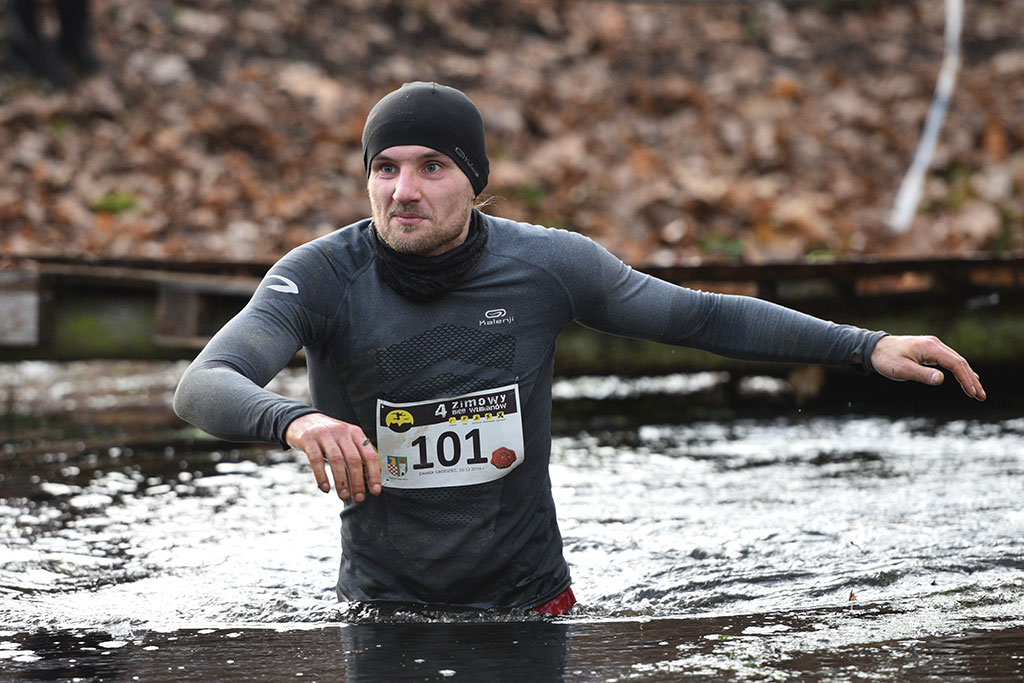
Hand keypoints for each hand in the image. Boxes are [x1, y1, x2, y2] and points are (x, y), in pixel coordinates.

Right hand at [285, 413, 382, 501]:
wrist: (303, 420)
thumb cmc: (328, 434)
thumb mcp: (345, 439)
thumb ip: (357, 454)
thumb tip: (369, 477)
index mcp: (355, 433)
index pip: (370, 455)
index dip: (374, 474)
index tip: (375, 490)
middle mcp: (342, 432)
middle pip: (354, 459)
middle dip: (358, 482)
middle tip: (358, 497)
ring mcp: (325, 435)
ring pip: (337, 460)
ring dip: (341, 481)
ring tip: (344, 495)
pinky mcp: (309, 440)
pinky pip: (316, 460)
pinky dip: (322, 476)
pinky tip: (325, 488)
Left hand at [870, 335, 985, 400]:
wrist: (874, 348)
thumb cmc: (886, 359)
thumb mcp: (902, 369)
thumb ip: (921, 374)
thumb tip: (941, 379)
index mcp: (930, 348)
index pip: (955, 364)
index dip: (966, 379)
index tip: (973, 393)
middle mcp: (935, 344)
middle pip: (960, 362)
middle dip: (971, 380)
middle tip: (981, 396)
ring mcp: (933, 346)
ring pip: (956, 361)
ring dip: (967, 376)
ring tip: (977, 392)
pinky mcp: (929, 350)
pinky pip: (949, 360)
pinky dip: (959, 370)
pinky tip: (967, 378)